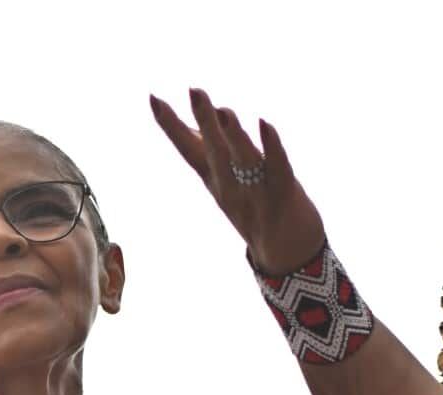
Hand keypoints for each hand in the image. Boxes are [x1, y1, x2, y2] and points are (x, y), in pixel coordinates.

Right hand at [150, 88, 324, 274]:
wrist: (289, 255)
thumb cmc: (257, 210)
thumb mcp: (228, 181)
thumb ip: (216, 152)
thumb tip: (206, 118)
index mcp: (215, 179)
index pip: (188, 149)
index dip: (171, 125)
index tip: (153, 97)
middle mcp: (232, 186)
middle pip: (215, 151)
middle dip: (204, 121)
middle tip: (194, 91)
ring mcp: (258, 190)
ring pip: (243, 157)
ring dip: (234, 134)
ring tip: (224, 111)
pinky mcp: (286, 194)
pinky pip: (278, 166)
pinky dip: (272, 145)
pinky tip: (265, 123)